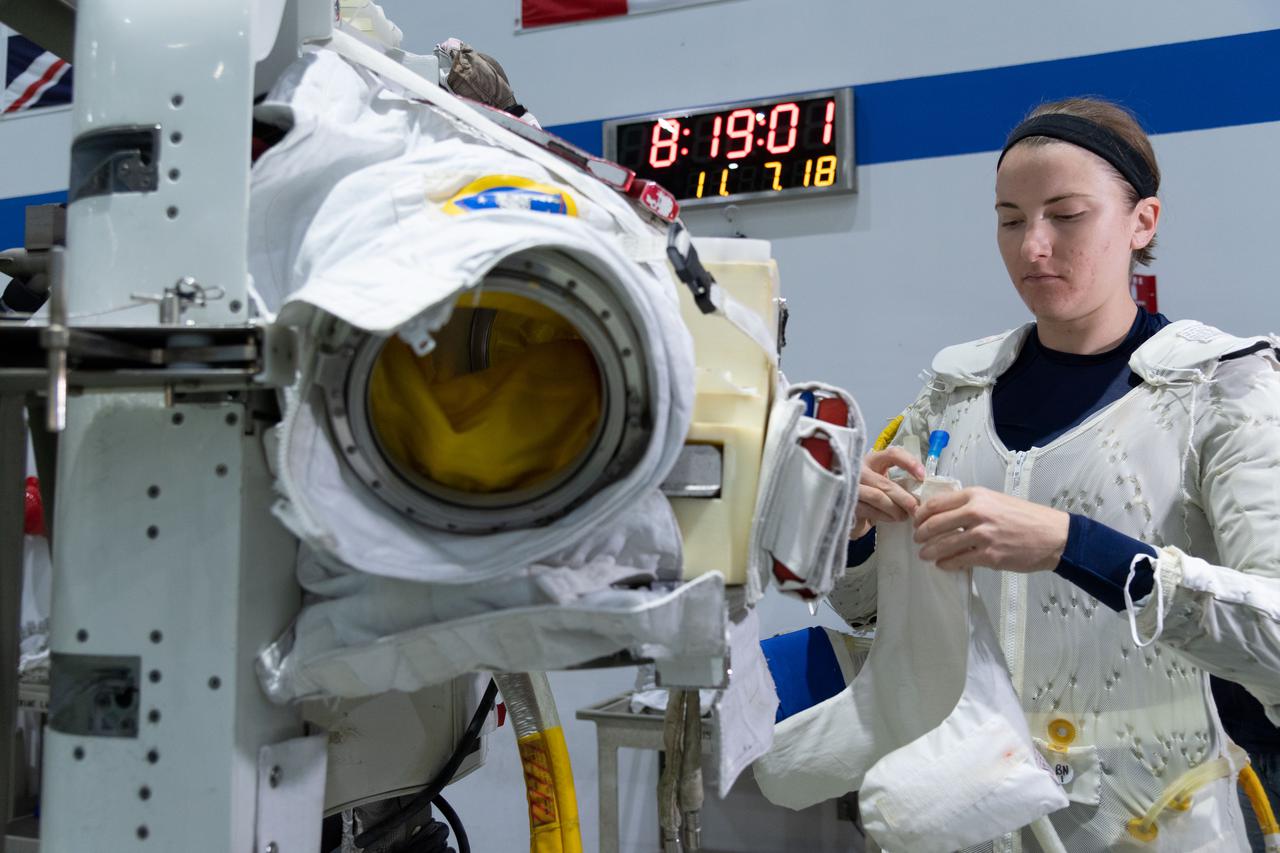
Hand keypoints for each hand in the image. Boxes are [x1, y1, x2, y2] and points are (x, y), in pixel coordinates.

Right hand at [850, 447, 926, 539]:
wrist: (850, 509)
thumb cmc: (874, 493)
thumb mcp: (886, 482)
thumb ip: (901, 481)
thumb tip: (924, 489)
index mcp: (873, 460)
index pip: (893, 454)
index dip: (909, 463)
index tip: (922, 476)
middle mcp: (860, 470)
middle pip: (885, 482)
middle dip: (904, 497)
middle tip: (916, 507)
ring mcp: (852, 486)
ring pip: (877, 497)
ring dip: (894, 509)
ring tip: (904, 516)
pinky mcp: (849, 502)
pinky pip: (870, 509)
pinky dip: (884, 516)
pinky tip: (892, 519)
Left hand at [913, 486, 1068, 571]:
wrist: (1054, 536)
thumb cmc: (1026, 517)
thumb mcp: (996, 500)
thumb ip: (971, 504)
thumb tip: (944, 514)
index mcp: (976, 496)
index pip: (936, 504)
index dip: (921, 514)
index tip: (916, 521)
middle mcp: (977, 512)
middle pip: (935, 524)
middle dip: (921, 534)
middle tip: (917, 539)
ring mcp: (982, 535)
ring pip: (944, 545)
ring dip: (929, 551)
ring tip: (924, 554)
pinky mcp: (989, 556)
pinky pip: (959, 560)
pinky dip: (946, 564)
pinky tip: (942, 564)